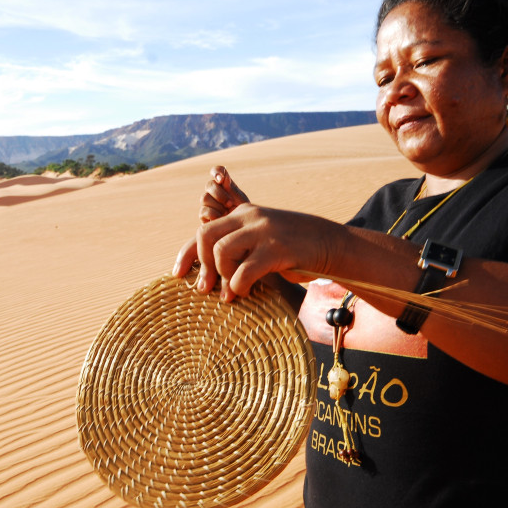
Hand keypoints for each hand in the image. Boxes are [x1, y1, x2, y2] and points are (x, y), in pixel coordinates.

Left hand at [174, 204, 336, 301]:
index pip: (203, 230)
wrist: (330, 243)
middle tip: (206, 288)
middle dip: (201, 265)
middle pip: (205, 236)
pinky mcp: (277, 248)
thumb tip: (207, 276)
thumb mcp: (261, 244)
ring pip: (221, 251)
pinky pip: (244, 270)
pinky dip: (239, 285)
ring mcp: (263, 230)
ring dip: (222, 277)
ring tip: (231, 293)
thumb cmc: (292, 251)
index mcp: (243, 214)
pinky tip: (246, 292)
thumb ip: (239, 250)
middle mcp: (249, 217)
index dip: (186, 253)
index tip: (176, 274)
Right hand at [200, 166, 249, 222]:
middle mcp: (215, 193)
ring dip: (217, 205)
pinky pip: (203, 211)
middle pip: (209, 185)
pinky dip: (213, 214)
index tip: (221, 179)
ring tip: (227, 213)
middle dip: (219, 193)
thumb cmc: (245, 217)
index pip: (217, 171)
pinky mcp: (204, 216)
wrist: (242, 234)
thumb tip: (225, 177)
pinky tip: (221, 219)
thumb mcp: (242, 202)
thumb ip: (232, 190)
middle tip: (230, 203)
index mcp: (225, 185)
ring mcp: (208, 204)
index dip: (216, 172)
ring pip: (205, 198)